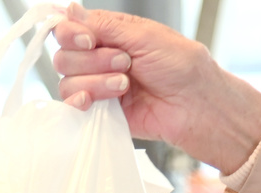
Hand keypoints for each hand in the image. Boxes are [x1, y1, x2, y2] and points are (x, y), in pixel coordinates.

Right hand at [52, 3, 260, 171]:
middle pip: (64, 56)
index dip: (71, 34)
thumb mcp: (143, 35)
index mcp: (109, 34)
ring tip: (126, 85)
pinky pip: (73, 106)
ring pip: (68, 81)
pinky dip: (80, 101)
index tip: (90, 40)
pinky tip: (95, 102)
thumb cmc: (181, 67)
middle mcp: (99, 58)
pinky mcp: (101, 113)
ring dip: (97, 82)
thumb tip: (69, 11)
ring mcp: (98, 86)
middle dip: (93, 59)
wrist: (196, 105)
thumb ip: (103, 25)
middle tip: (125, 63)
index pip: (68, 29)